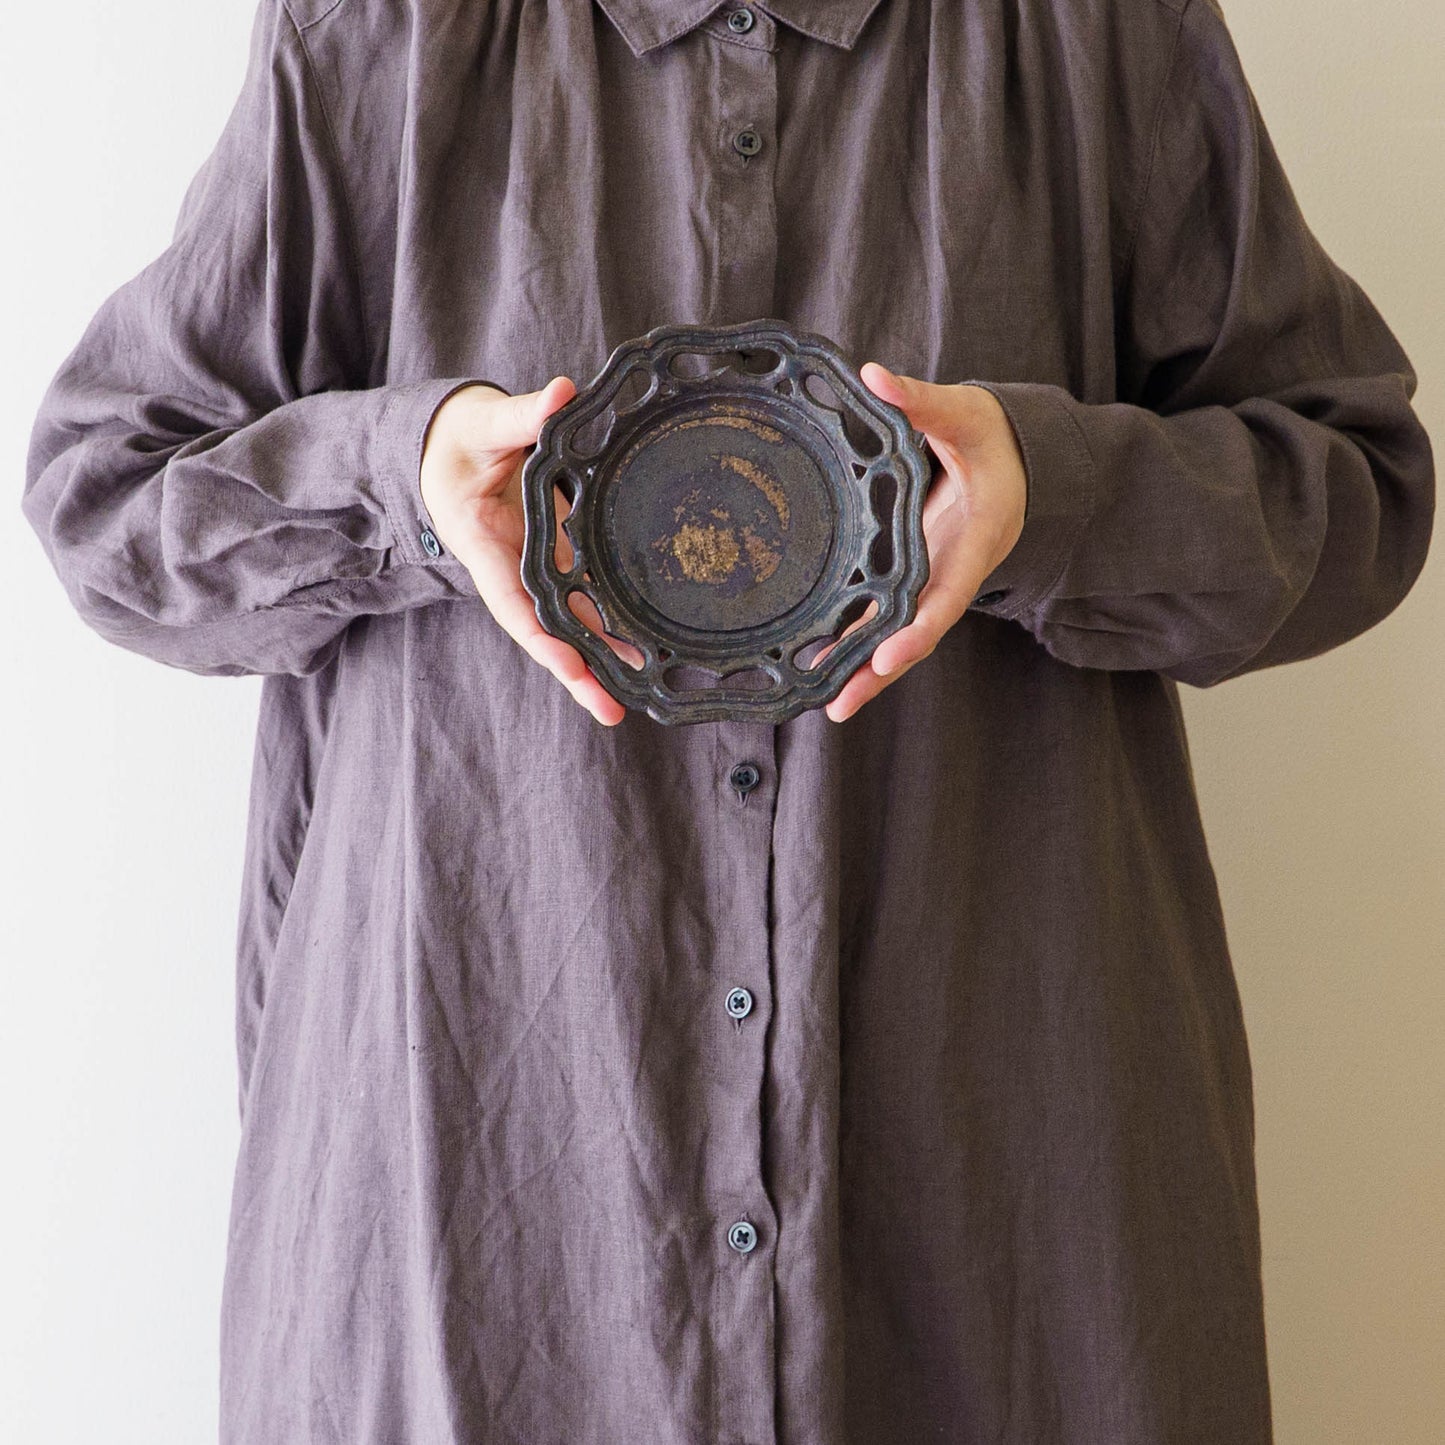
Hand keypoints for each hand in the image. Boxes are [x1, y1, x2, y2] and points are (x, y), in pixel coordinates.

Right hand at [419, 378, 640, 725]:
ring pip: (568, 625)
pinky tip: (643, 650)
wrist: (455, 446)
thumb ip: (522, 415)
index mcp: (484, 544)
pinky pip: (583, 601)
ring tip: (641, 691)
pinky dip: (608, 627)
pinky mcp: (558, 561)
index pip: (512, 602)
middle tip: (614, 710)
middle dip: (577, 672)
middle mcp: (512, 568)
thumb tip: (562, 393)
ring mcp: (536, 569)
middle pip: (544, 632)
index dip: (541, 637)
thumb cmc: (462, 437)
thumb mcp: (485, 424)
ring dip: (600, 660)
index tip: (571, 665)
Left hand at [822, 364, 1028, 721]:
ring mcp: (930, 582)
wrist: (1010, 458)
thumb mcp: (963, 414)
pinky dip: (857, 647)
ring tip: (822, 702)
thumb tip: (873, 375)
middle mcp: (951, 572)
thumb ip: (921, 400)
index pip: (948, 594)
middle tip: (838, 705)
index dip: (920, 628)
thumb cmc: (989, 436)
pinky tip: (819, 668)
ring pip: (898, 637)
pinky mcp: (910, 581)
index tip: (890, 653)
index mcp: (974, 540)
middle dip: (881, 671)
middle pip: (916, 634)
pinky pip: (883, 620)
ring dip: (864, 671)